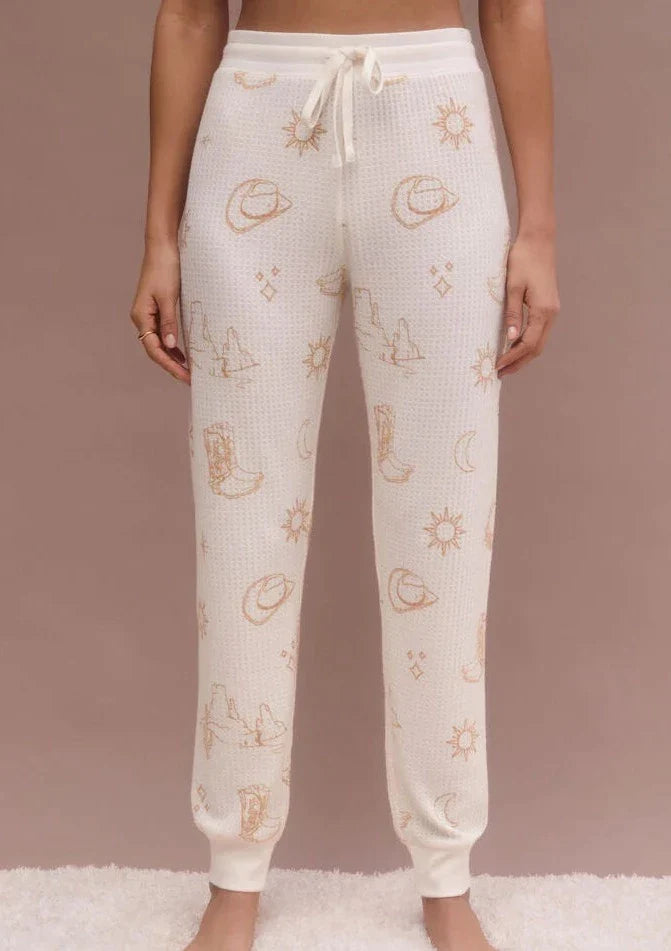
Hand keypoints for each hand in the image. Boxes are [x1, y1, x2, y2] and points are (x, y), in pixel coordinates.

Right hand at [130, 240, 189, 383]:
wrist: (163, 246)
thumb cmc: (165, 268)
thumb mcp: (169, 296)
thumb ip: (169, 322)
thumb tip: (171, 347)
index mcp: (141, 315)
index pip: (153, 349)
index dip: (169, 365)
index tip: (185, 377)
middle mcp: (142, 317)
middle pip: (155, 349)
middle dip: (171, 366)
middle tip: (190, 379)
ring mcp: (148, 314)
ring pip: (158, 343)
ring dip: (171, 358)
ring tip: (187, 371)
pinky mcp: (156, 309)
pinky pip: (162, 333)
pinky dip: (172, 346)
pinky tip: (182, 354)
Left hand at [496, 231, 559, 377]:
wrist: (538, 240)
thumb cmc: (523, 260)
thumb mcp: (513, 287)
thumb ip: (512, 313)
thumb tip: (510, 338)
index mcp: (544, 311)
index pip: (528, 344)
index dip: (513, 357)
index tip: (497, 366)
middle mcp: (551, 313)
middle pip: (536, 348)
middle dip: (519, 362)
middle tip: (500, 373)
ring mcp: (552, 310)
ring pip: (539, 341)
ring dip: (523, 355)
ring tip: (505, 364)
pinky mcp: (548, 306)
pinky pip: (539, 331)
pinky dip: (527, 343)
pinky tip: (513, 346)